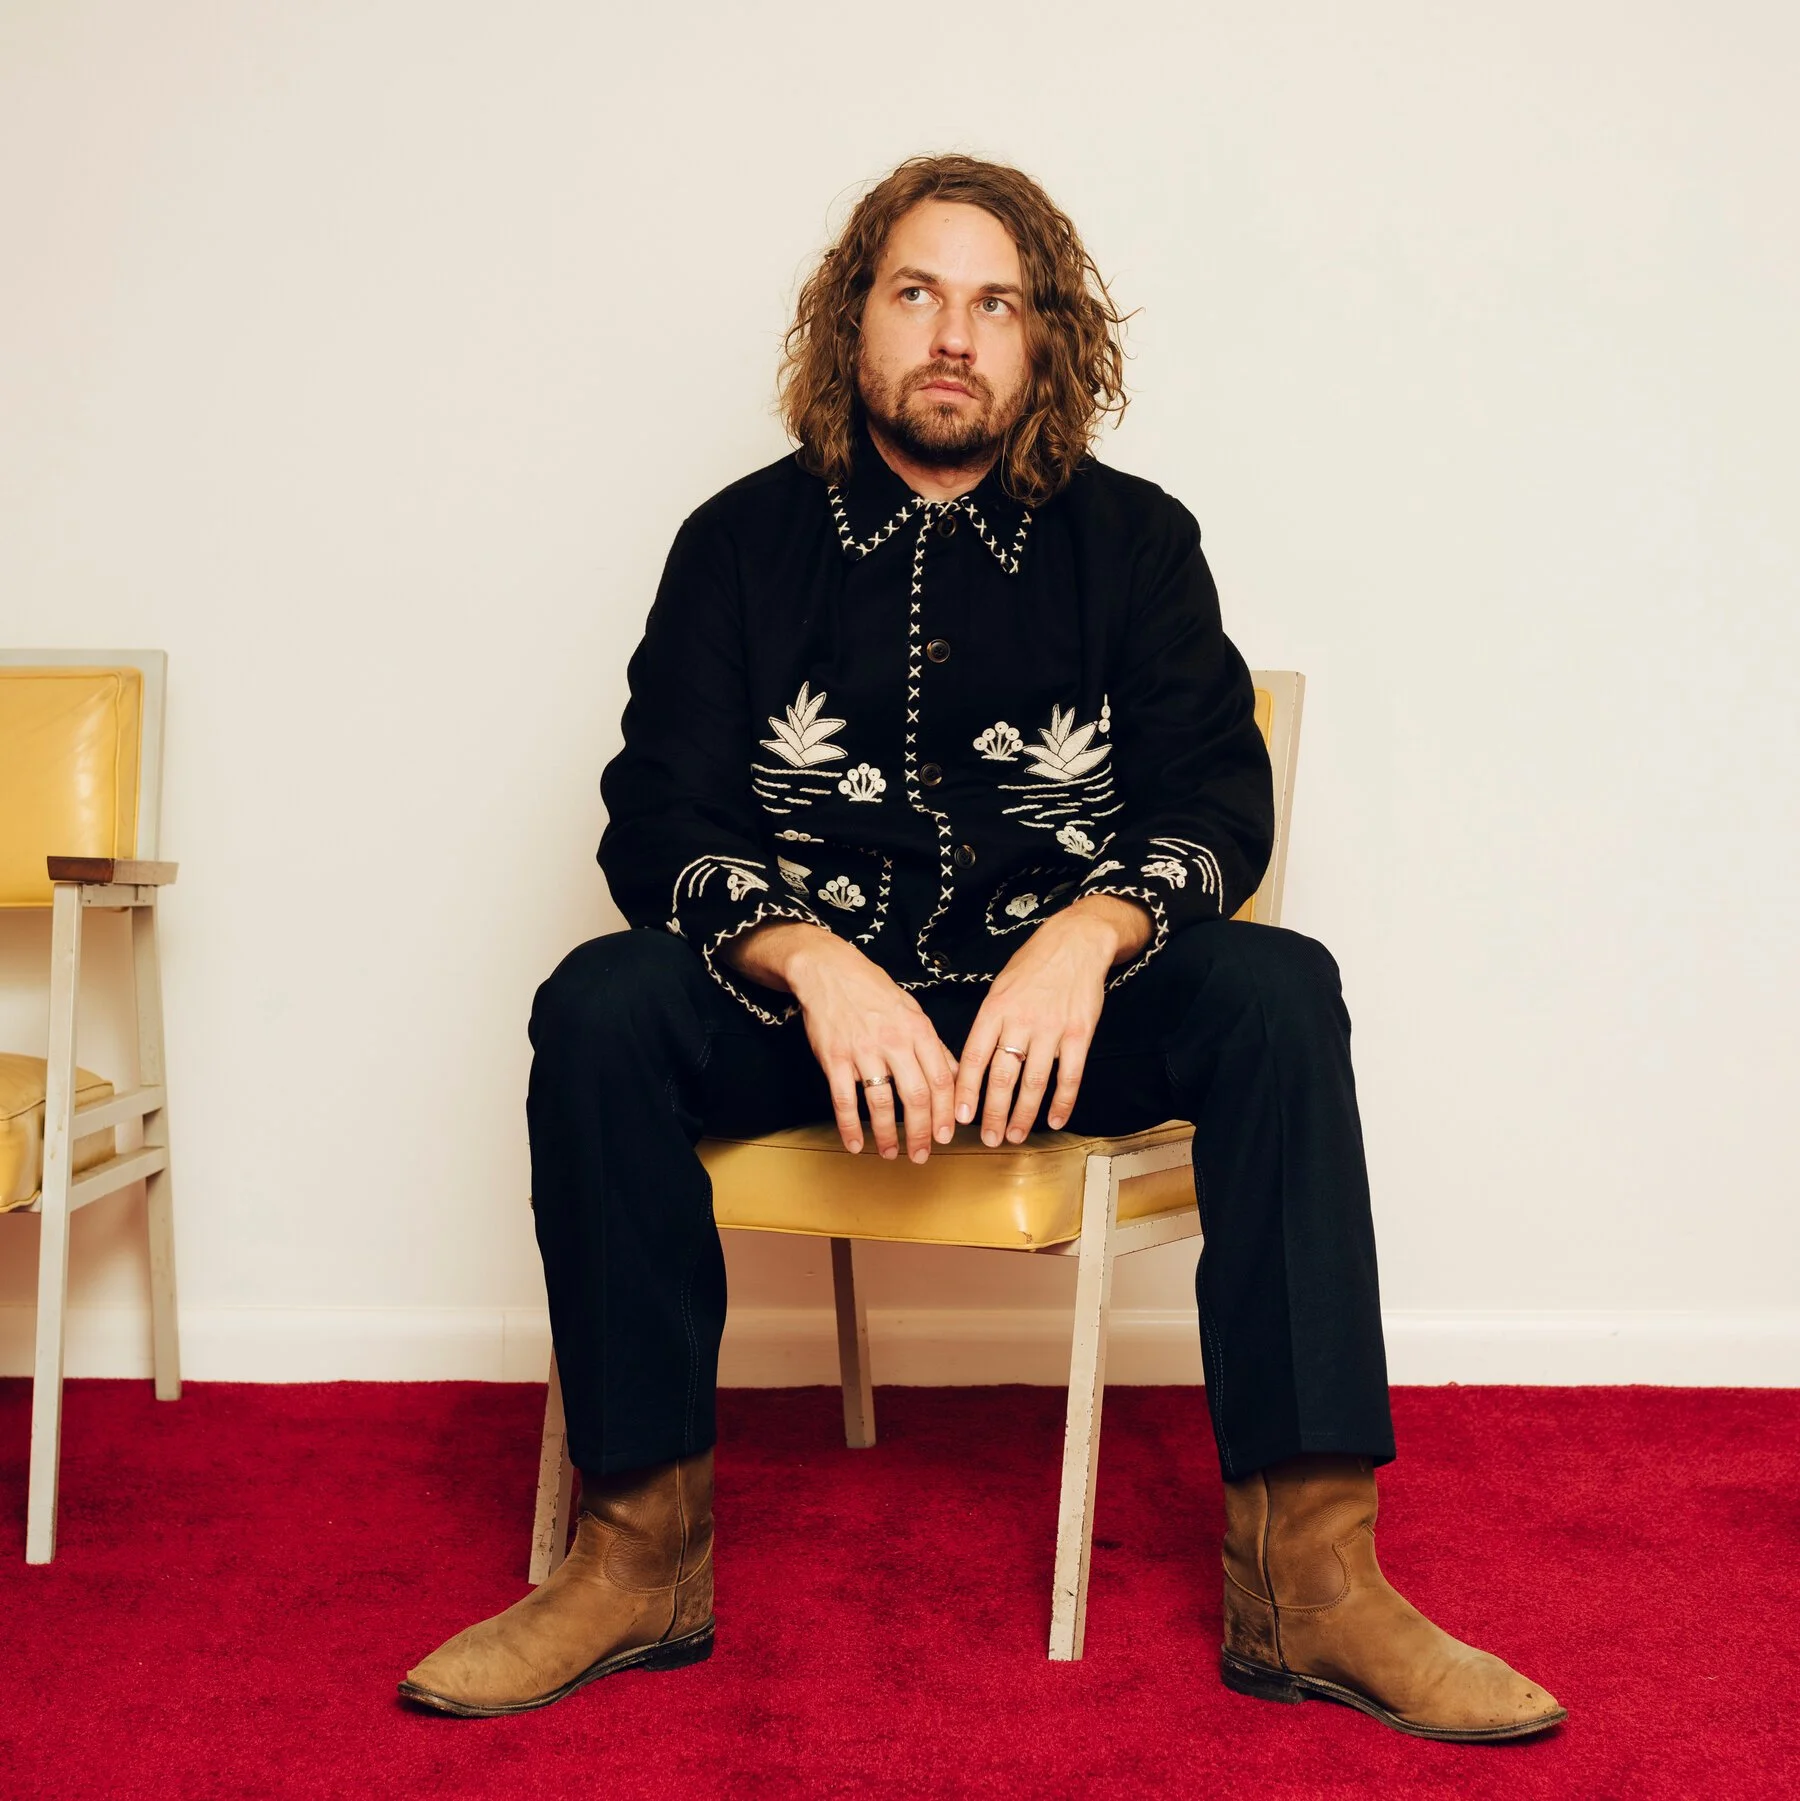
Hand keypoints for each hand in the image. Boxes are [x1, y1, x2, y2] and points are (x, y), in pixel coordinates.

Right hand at [727, 922, 956, 1161]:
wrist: (828, 970)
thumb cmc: (872, 991)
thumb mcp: (912, 1011)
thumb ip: (933, 1045)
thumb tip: (956, 1075)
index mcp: (918, 1031)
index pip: (941, 1079)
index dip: (946, 1113)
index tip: (947, 1136)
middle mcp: (894, 1042)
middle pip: (915, 1096)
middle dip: (921, 1131)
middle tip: (921, 1154)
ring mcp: (863, 1051)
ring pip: (881, 1102)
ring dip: (888, 1134)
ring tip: (891, 1153)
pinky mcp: (834, 1058)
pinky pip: (844, 1100)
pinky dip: (849, 1126)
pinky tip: (854, 1144)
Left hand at [954, 895, 1150, 1145]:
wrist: (1076, 941)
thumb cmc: (1033, 964)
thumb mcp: (1000, 986)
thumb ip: (990, 1022)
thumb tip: (975, 1061)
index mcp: (995, 1009)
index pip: (975, 1057)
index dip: (966, 1090)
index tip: (960, 1117)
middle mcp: (1021, 1021)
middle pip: (1002, 1076)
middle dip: (993, 1113)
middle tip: (988, 1138)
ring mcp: (1052, 1028)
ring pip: (1034, 1082)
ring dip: (1024, 1114)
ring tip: (1016, 1136)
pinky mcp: (1079, 1033)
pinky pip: (1069, 1075)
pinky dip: (1062, 1102)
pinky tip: (1055, 1120)